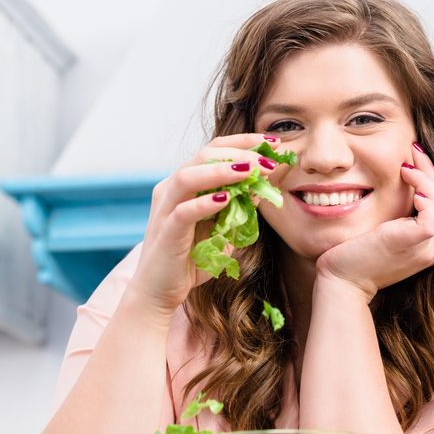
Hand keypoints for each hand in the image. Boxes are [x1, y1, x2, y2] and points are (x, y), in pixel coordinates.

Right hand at [126, 134, 281, 317]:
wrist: (159, 291)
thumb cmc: (190, 259)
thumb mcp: (222, 228)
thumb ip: (238, 207)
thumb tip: (263, 184)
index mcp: (185, 184)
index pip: (214, 150)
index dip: (244, 142)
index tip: (274, 142)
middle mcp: (172, 189)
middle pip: (203, 155)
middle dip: (239, 153)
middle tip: (268, 159)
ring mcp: (166, 208)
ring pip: (189, 176)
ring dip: (222, 171)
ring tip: (250, 171)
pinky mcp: (165, 231)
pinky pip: (183, 211)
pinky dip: (205, 203)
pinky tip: (227, 200)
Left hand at [315, 146, 433, 300]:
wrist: (340, 282)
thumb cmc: (348, 258)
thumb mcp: (374, 231)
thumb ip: (389, 215)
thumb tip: (388, 184)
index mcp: (421, 245)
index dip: (426, 180)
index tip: (410, 159)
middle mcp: (428, 248)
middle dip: (429, 172)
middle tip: (413, 149)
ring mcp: (424, 248)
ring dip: (426, 179)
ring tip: (407, 164)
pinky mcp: (414, 243)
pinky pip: (431, 214)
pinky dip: (425, 195)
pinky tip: (409, 183)